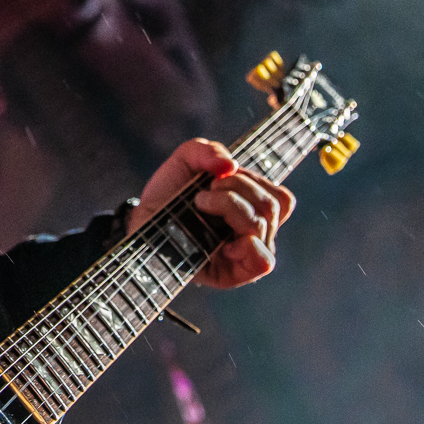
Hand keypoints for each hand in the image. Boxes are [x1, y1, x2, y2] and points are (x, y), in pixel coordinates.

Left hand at [125, 138, 294, 288]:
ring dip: (231, 205)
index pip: (281, 199)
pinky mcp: (233, 274)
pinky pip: (262, 261)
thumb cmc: (169, 193)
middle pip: (271, 206)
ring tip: (200, 203)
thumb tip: (230, 166)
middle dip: (237, 187)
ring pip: (262, 226)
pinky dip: (249, 245)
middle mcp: (254, 232)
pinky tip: (224, 240)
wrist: (142, 219)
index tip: (220, 177)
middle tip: (203, 191)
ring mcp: (244, 254)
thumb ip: (206, 150)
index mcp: (252, 209)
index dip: (254, 181)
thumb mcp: (185, 160)